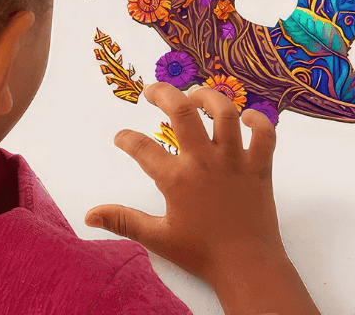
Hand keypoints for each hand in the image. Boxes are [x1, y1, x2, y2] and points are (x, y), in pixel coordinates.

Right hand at [85, 83, 318, 314]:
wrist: (246, 265)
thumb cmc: (201, 252)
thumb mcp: (157, 238)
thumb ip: (123, 221)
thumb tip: (89, 215)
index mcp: (178, 179)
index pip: (143, 149)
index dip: (127, 138)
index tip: (121, 136)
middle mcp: (205, 161)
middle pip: (183, 113)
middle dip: (164, 94)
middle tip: (152, 91)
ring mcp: (235, 160)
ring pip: (225, 113)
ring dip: (209, 98)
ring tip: (195, 95)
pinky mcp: (260, 165)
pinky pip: (265, 132)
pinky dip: (258, 119)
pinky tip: (246, 116)